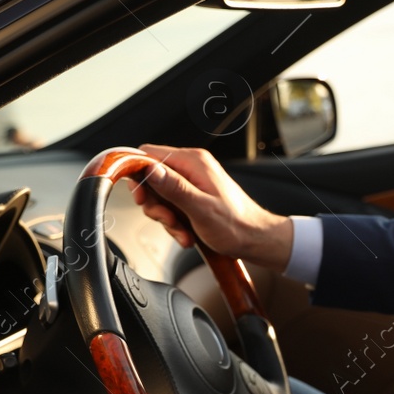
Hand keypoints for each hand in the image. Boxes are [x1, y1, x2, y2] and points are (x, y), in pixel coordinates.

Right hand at [131, 144, 294, 271]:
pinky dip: (175, 223)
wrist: (255, 239)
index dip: (138, 175)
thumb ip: (174, 187)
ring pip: (160, 197)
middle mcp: (191, 168)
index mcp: (193, 162)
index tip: (141, 198)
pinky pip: (171, 207)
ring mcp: (192, 182)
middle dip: (155, 205)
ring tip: (183, 232)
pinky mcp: (193, 196)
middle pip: (151, 178)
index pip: (149, 154)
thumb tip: (150, 169)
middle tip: (168, 220)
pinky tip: (187, 234)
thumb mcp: (201, 208)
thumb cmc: (236, 225)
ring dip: (166, 219)